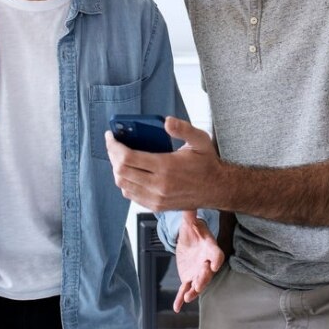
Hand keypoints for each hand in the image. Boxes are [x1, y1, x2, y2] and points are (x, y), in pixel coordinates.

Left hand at [105, 116, 221, 210]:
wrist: (217, 189)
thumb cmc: (207, 164)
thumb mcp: (200, 140)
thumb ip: (184, 129)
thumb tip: (167, 121)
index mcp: (166, 167)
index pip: (128, 158)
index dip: (114, 146)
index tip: (110, 136)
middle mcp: (159, 185)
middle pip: (121, 171)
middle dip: (112, 155)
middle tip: (113, 144)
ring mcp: (156, 198)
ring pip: (123, 185)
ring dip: (117, 169)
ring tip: (119, 156)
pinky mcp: (156, 206)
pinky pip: (131, 195)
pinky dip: (125, 182)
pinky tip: (129, 171)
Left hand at [173, 211, 224, 311]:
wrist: (189, 239)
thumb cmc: (193, 229)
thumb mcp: (190, 221)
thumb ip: (190, 214)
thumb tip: (188, 201)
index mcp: (210, 247)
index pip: (216, 254)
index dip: (216, 259)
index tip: (215, 264)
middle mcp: (206, 262)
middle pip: (208, 273)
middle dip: (204, 278)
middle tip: (199, 282)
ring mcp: (198, 272)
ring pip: (198, 284)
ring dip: (194, 290)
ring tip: (188, 296)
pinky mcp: (189, 278)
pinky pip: (185, 290)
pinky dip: (180, 299)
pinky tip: (176, 307)